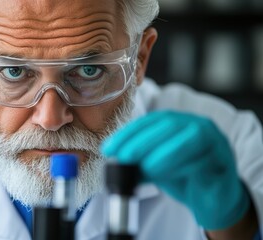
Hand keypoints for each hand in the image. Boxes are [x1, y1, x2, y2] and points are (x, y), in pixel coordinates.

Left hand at [101, 110, 249, 229]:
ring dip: (163, 153)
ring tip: (144, 168)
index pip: (150, 121)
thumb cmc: (182, 177)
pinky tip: (164, 176)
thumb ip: (138, 161)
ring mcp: (215, 141)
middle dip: (142, 140)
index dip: (128, 132)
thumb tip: (115, 161)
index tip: (109, 147)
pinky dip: (181, 167)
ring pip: (190, 138)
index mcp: (178, 122)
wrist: (212, 199)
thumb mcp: (154, 166)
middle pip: (169, 124)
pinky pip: (204, 160)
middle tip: (123, 156)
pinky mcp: (224, 161)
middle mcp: (198, 125)